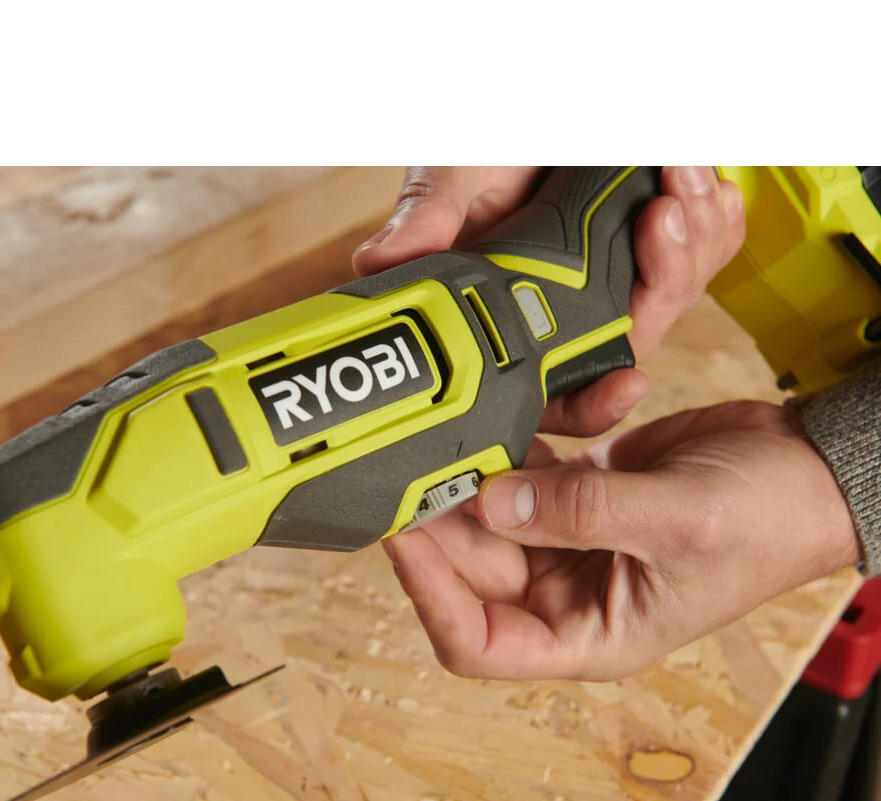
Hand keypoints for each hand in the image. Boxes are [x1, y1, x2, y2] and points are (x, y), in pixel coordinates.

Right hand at [354, 166, 745, 436]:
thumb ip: (428, 213)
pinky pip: (706, 252)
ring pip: (676, 298)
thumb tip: (378, 262)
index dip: (590, 406)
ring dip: (689, 239)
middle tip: (658, 219)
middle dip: (662, 285)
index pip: (552, 391)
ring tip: (671, 179)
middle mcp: (565, 309)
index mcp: (511, 315)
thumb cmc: (489, 146)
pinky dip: (710, 216)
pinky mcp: (657, 245)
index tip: (625, 383)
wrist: (540, 106)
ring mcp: (616, 279)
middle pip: (633, 344)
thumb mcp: (454, 170)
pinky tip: (686, 178)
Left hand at [383, 401, 860, 681]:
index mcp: (587, 632)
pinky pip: (526, 465)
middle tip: (413, 455)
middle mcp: (566, 591)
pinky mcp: (575, 488)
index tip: (404, 537)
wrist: (814, 470)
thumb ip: (582, 514)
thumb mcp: (678, 524)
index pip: (478, 641)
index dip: (431, 598)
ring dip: (478, 467)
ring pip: (489, 509)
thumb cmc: (771, 524)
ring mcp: (567, 536)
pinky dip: (530, 431)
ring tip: (464, 417)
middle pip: (471, 564)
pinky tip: (555, 400)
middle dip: (442, 515)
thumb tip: (492, 502)